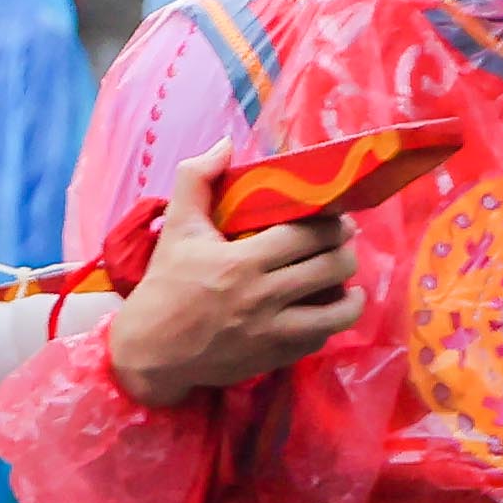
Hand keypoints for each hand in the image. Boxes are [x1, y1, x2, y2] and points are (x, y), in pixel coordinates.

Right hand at [102, 148, 363, 407]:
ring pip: (338, 311)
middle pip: (331, 268)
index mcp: (241, 261)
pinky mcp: (275, 357)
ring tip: (348, 281)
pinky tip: (325, 310)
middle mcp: (263, 296)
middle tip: (343, 243)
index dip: (332, 223)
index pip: (307, 235)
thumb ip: (196, 179)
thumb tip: (226, 144)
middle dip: (346, 250)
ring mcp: (273, 332)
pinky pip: (320, 339)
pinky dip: (329, 322)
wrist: (151, 351)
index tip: (336, 216)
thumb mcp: (177, 228)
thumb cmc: (165, 285)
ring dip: (352, 293)